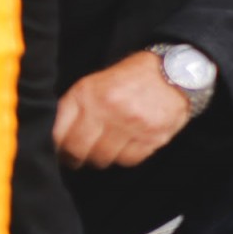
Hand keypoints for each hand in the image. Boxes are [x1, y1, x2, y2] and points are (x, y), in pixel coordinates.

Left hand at [53, 52, 191, 169]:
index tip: (60, 151)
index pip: (61, 134)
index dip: (58, 147)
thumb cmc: (131, 78)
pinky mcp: (153, 136)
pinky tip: (128, 145)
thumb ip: (74, 107)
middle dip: (76, 158)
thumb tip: (56, 139)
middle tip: (78, 158)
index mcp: (90, 94)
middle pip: (80, 151)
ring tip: (107, 148)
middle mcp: (110, 109)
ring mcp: (133, 125)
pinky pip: (129, 160)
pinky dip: (125, 157)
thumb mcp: (95, 83)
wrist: (176, 73)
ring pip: (104, 159)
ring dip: (102, 157)